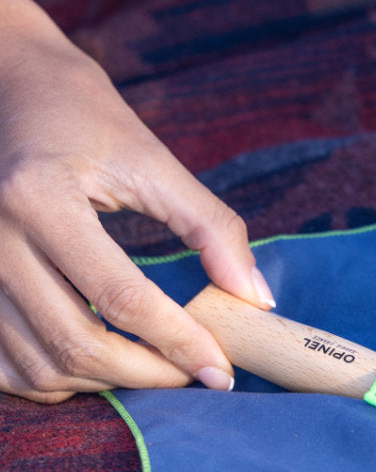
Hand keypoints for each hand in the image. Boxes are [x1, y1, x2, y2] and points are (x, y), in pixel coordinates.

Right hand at [0, 0, 273, 401]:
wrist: (8, 87)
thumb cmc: (86, 118)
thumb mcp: (153, 159)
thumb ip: (211, 226)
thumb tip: (255, 297)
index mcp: (40, 199)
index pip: (121, 297)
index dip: (178, 341)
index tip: (220, 371)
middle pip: (75, 344)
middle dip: (146, 374)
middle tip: (194, 375)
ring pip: (38, 365)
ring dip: (103, 384)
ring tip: (155, 368)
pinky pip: (3, 365)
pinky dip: (54, 379)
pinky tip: (97, 366)